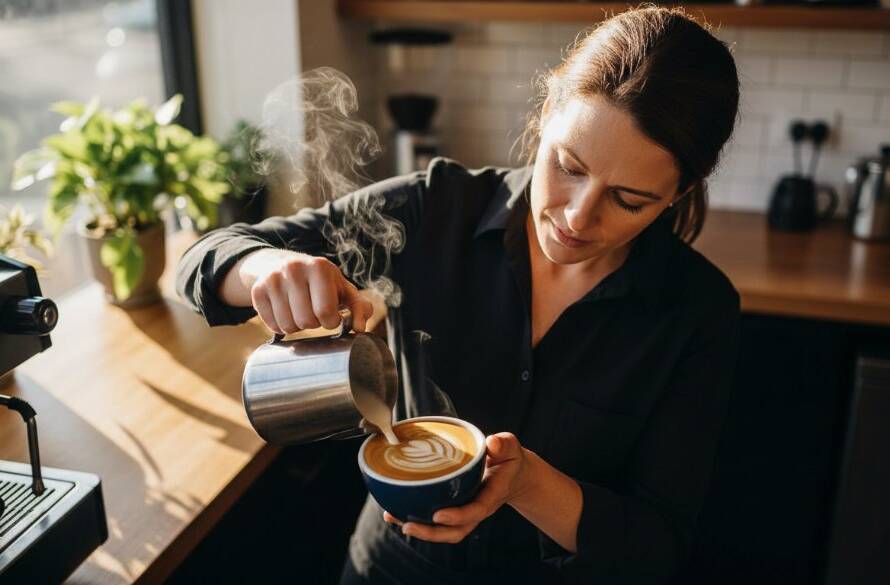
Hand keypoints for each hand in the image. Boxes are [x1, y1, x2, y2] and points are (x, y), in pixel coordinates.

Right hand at [239, 249, 372, 333]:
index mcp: (319, 267)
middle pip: (306, 321)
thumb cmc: (322, 283)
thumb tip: (360, 328)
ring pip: (287, 326)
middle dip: (313, 324)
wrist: (285, 265)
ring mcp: (273, 279)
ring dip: (297, 327)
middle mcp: (294, 268)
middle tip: (314, 312)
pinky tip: (285, 312)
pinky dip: (280, 326)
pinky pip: (271, 325)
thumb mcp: (344, 290)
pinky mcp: (257, 290)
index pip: (325, 312)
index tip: (331, 316)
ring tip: (300, 312)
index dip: (330, 322)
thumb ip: (359, 308)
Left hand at [383, 432, 532, 543]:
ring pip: (443, 530)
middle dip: (431, 533)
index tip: (438, 515)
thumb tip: (492, 444)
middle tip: (408, 526)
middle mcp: (476, 509)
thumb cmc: (508, 459)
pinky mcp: (454, 507)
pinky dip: (415, 518)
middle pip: (455, 531)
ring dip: (419, 529)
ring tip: (394, 518)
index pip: (475, 511)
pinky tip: (394, 512)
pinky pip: (435, 520)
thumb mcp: (510, 448)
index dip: (457, 516)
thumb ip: (503, 444)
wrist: (513, 474)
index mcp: (491, 496)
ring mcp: (464, 511)